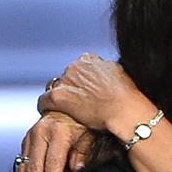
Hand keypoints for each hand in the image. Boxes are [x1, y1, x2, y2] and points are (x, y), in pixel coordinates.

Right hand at [12, 112, 91, 171]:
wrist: (66, 105)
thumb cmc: (83, 122)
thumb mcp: (90, 133)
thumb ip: (84, 150)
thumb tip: (75, 167)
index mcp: (57, 131)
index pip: (53, 163)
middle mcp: (40, 133)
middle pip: (34, 169)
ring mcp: (30, 138)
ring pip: (24, 170)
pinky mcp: (25, 143)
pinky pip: (21, 167)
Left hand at [38, 53, 155, 138]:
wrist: (125, 110)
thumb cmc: (127, 97)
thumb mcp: (120, 74)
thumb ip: (108, 71)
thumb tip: (108, 73)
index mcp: (89, 59)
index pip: (79, 68)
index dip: (81, 81)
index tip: (85, 91)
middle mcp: (76, 66)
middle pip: (67, 78)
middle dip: (71, 88)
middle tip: (78, 103)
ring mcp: (67, 82)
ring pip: (56, 88)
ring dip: (60, 97)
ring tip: (63, 110)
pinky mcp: (60, 98)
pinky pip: (45, 100)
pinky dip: (44, 106)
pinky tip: (45, 111)